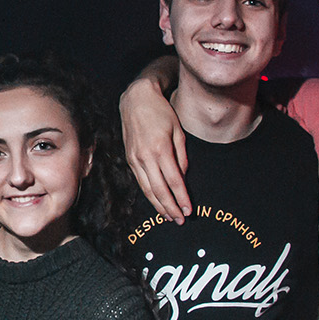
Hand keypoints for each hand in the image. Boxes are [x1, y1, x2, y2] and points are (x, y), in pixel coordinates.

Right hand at [120, 76, 188, 222]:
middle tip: (180, 220)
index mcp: (160, 149)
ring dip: (158, 205)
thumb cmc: (161, 112)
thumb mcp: (178, 130)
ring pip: (147, 189)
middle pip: (159, 189)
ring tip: (168, 216)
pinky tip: (156, 201)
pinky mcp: (129, 158)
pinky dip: (149, 194)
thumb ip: (182, 155)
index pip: (174, 180)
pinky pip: (140, 181)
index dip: (182, 198)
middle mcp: (145, 156)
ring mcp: (135, 159)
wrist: (136, 100)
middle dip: (170, 207)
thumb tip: (183, 176)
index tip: (189, 210)